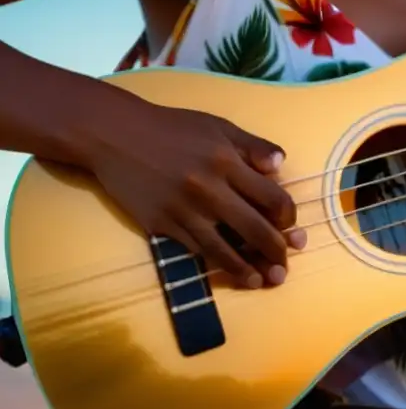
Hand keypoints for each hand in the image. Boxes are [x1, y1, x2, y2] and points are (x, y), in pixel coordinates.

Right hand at [85, 102, 305, 288]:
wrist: (114, 135)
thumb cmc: (172, 129)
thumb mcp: (218, 127)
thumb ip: (253, 146)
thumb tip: (281, 165)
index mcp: (228, 162)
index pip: (272, 199)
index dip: (288, 217)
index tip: (289, 226)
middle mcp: (209, 189)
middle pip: (255, 229)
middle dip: (276, 251)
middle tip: (285, 265)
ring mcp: (184, 210)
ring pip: (226, 249)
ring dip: (249, 269)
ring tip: (264, 281)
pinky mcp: (162, 225)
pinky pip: (197, 251)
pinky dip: (219, 265)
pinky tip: (233, 273)